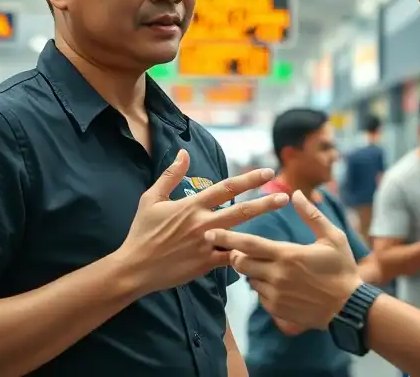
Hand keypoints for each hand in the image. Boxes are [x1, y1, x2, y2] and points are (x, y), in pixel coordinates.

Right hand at [120, 150, 287, 293]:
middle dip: (265, 203)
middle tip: (285, 197)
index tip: (267, 173)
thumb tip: (183, 153)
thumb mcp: (151, 198)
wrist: (135, 267)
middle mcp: (203, 223)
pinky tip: (260, 252)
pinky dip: (243, 254)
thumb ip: (170, 175)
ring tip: (276, 228)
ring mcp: (206, 244)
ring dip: (260, 228)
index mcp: (192, 205)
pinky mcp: (206, 264)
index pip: (227, 187)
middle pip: (241, 211)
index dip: (249, 179)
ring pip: (240, 234)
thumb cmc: (142, 231)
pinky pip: (230, 258)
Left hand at [206, 190, 362, 333]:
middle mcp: (277, 275)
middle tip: (236, 249)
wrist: (349, 308)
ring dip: (251, 271)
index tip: (210, 232)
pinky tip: (276, 283)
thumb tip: (296, 194)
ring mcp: (275, 295)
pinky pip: (260, 296)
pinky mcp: (277, 310)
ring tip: (264, 265)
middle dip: (235, 254)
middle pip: (241, 263)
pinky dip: (262, 287)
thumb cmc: (342, 269)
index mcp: (287, 255)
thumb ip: (312, 215)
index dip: (227, 238)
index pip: (248, 245)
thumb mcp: (333, 237)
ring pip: (249, 280)